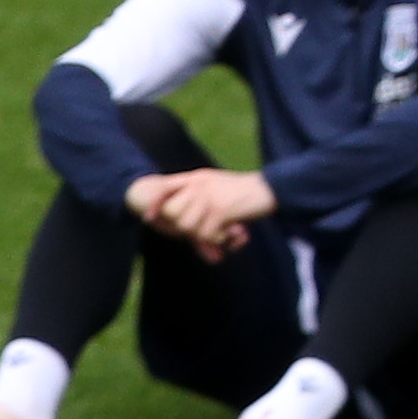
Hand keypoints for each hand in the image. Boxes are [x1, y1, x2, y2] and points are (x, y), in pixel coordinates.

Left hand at [125, 168, 276, 261]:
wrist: (268, 189)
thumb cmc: (244, 193)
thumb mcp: (217, 186)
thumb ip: (201, 196)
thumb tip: (189, 219)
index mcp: (196, 177)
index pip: (164, 187)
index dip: (155, 203)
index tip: (149, 217)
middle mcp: (198, 185)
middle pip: (173, 212)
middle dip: (181, 229)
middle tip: (199, 237)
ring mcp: (208, 197)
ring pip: (187, 226)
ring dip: (201, 237)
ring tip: (220, 237)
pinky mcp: (220, 210)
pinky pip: (205, 233)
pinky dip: (216, 241)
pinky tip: (231, 237)